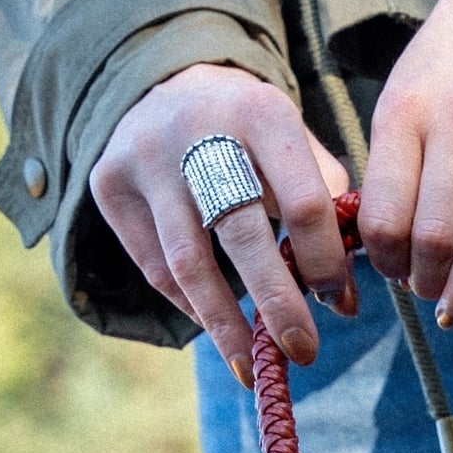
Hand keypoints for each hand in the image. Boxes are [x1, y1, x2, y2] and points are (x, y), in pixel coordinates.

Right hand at [90, 63, 353, 383]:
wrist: (164, 84)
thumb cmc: (250, 133)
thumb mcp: (294, 146)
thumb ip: (326, 210)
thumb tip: (343, 299)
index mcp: (261, 112)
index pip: (302, 200)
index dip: (324, 260)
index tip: (340, 302)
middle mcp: (198, 130)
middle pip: (241, 233)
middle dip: (277, 302)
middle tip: (305, 352)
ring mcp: (146, 158)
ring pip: (187, 261)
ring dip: (224, 324)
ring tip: (252, 368)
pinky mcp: (109, 184)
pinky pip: (155, 266)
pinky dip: (190, 305)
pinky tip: (217, 328)